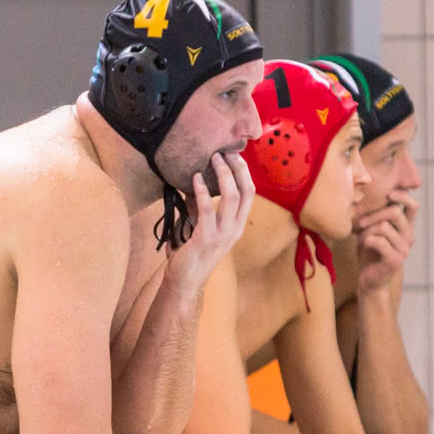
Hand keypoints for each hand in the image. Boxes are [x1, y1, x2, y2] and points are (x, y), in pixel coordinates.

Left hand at [166, 151, 254, 289]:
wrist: (184, 281)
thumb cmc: (190, 253)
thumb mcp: (198, 225)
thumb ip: (199, 206)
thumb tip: (194, 181)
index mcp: (236, 225)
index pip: (249, 194)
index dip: (244, 173)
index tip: (234, 156)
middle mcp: (234, 229)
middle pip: (246, 191)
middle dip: (238, 168)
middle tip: (225, 152)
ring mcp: (223, 234)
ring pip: (231, 197)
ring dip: (222, 174)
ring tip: (213, 158)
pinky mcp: (207, 238)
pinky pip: (207, 208)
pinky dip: (201, 190)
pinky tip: (194, 177)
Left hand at [354, 189, 416, 295]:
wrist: (369, 280)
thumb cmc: (369, 253)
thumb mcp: (373, 230)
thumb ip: (378, 216)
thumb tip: (373, 193)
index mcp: (406, 228)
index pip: (413, 206)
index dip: (402, 196)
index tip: (388, 194)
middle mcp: (409, 237)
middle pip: (394, 212)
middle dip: (373, 214)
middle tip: (360, 223)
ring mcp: (404, 249)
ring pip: (383, 226)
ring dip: (367, 231)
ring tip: (361, 238)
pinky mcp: (395, 260)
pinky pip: (378, 240)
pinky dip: (366, 240)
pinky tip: (363, 245)